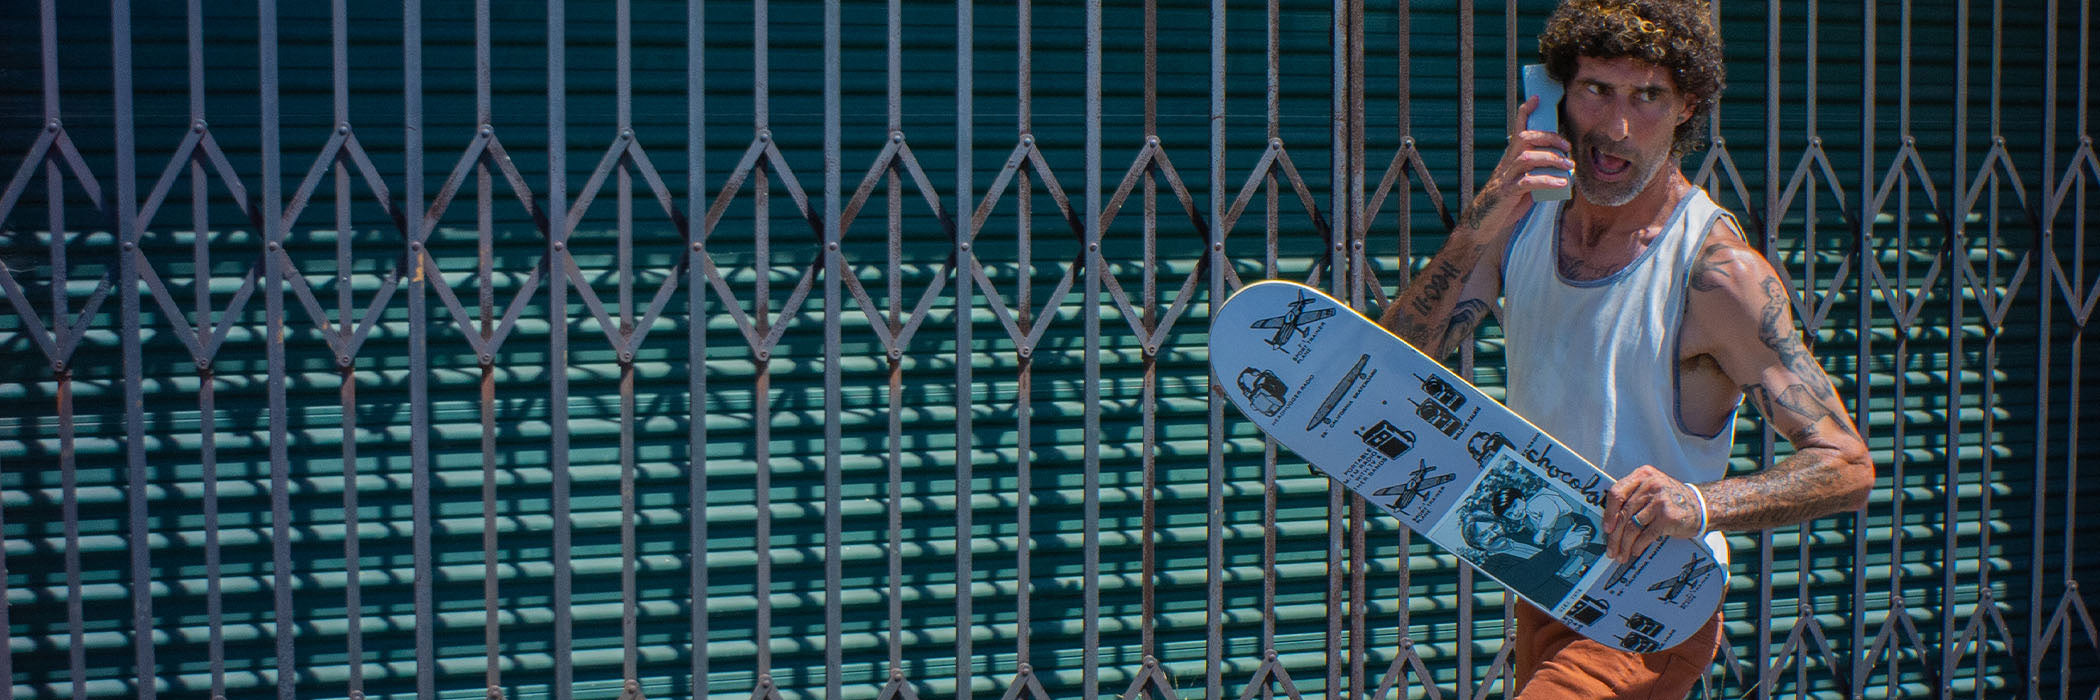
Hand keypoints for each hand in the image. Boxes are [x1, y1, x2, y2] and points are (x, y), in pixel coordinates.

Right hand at [1457, 96, 1575, 234]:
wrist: (1484, 222)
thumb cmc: (1507, 202)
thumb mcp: (1524, 184)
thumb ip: (1539, 173)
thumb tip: (1564, 170)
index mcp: (1511, 158)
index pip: (1517, 129)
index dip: (1525, 112)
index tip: (1536, 98)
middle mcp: (1507, 163)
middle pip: (1525, 138)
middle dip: (1548, 137)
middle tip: (1567, 145)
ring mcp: (1506, 177)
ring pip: (1527, 158)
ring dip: (1551, 159)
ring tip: (1569, 165)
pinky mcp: (1507, 192)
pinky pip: (1528, 183)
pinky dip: (1547, 181)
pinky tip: (1562, 183)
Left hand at [1603, 465, 1704, 561]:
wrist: (1702, 506)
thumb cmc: (1673, 500)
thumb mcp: (1652, 488)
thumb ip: (1633, 496)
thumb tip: (1611, 521)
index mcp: (1643, 475)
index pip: (1617, 493)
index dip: (1608, 513)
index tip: (1606, 528)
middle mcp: (1650, 485)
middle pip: (1624, 514)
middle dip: (1615, 536)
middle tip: (1611, 549)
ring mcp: (1660, 500)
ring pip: (1633, 526)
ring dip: (1625, 544)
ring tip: (1622, 554)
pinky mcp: (1667, 517)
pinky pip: (1646, 534)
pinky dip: (1638, 545)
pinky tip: (1635, 551)